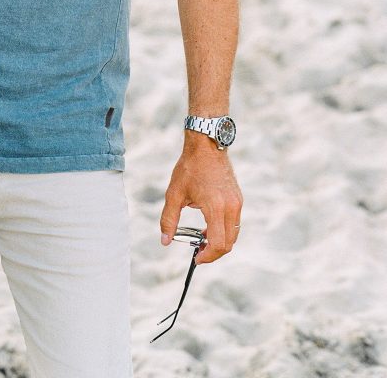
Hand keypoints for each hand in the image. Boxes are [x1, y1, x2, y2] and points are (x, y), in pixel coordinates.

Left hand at [160, 134, 241, 264]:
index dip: (208, 256)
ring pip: (233, 234)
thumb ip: (169, 220)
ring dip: (220, 241)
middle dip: (214, 252)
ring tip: (202, 237)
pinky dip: (224, 230)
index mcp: (216, 207)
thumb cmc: (189, 167)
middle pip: (229, 243)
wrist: (207, 145)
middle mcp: (231, 207)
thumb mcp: (174, 194)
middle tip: (198, 251)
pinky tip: (209, 224)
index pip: (218, 244)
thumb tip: (165, 241)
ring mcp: (237, 203)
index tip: (196, 258)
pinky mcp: (238, 199)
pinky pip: (234, 223)